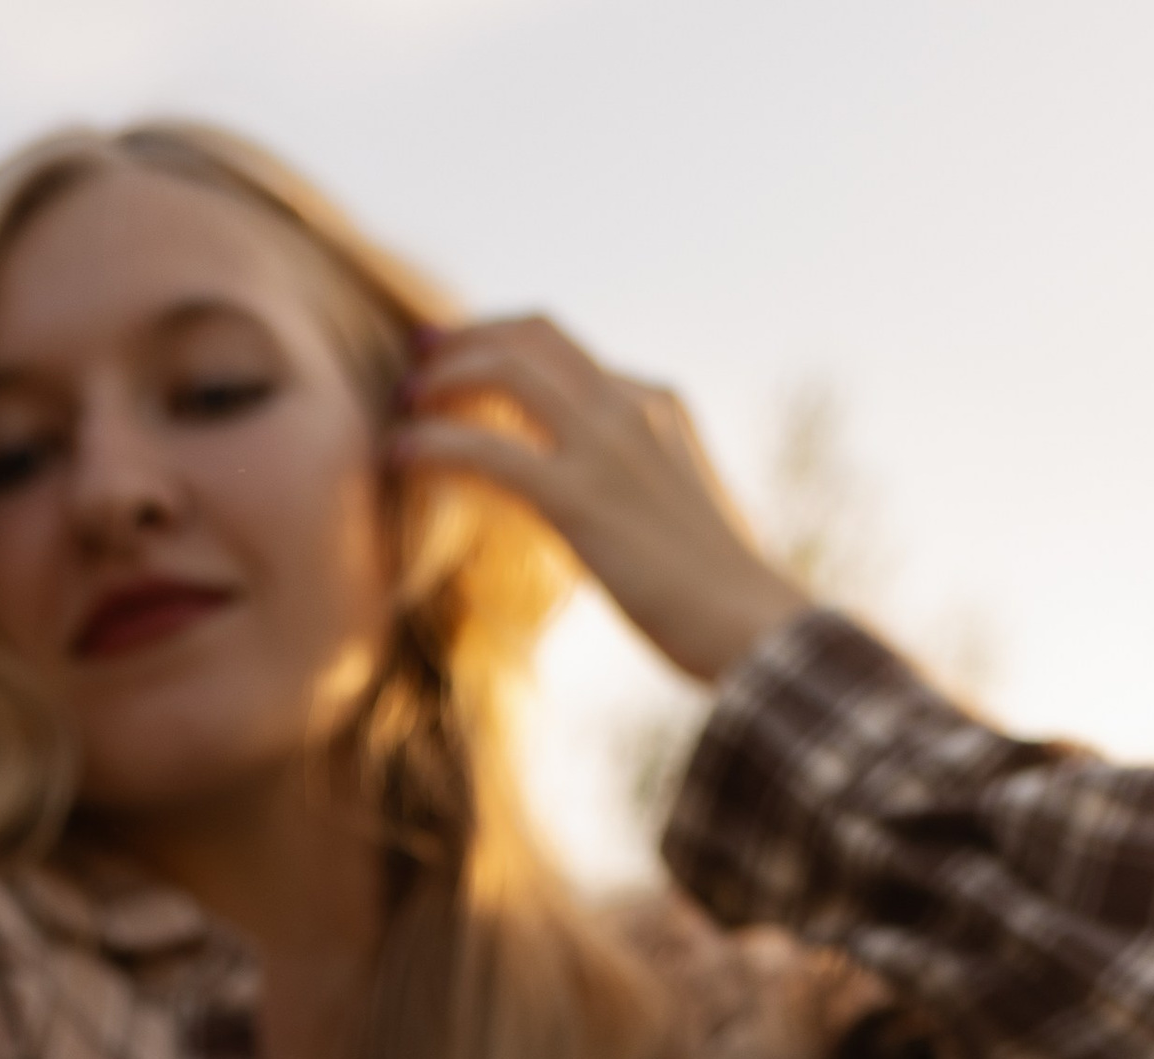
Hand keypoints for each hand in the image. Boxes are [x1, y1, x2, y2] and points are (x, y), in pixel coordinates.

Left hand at [392, 317, 810, 686]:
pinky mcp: (581, 499)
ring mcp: (608, 446)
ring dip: (443, 379)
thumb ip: (634, 488)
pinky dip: (433, 444)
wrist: (754, 629)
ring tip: (402, 407)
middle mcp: (632, 406)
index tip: (460, 357)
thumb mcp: (676, 516)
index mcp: (657, 404)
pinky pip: (486, 450)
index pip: (566, 348)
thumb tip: (596, 509)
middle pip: (532, 335)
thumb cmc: (719, 597)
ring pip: (506, 371)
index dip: (503, 342)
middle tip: (416, 359)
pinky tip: (399, 456)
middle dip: (465, 336)